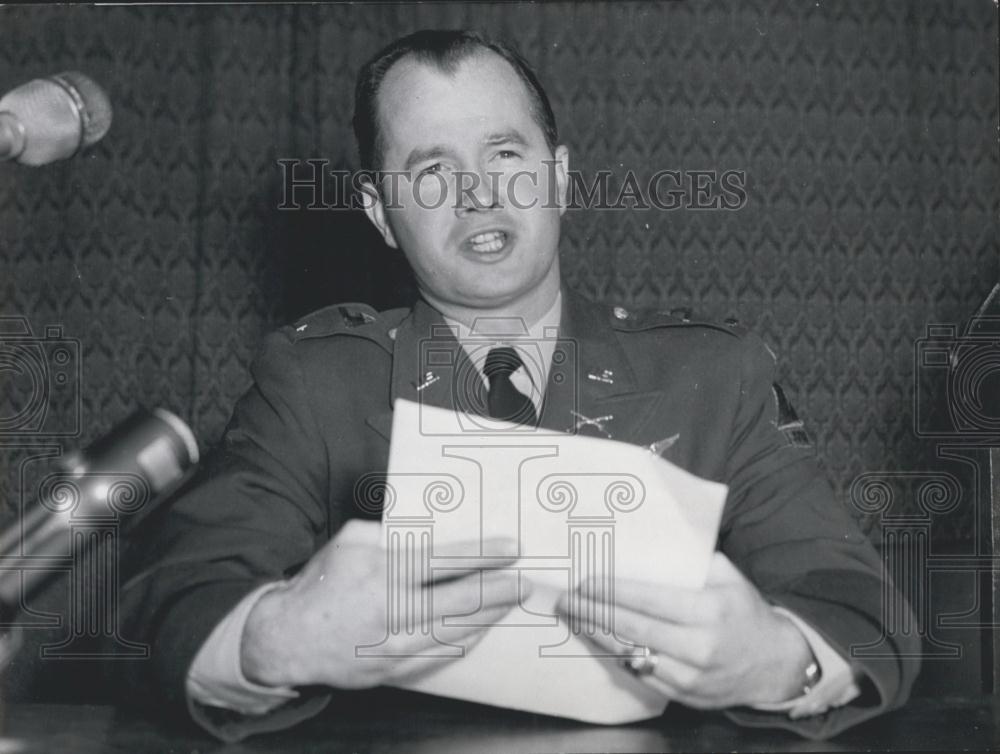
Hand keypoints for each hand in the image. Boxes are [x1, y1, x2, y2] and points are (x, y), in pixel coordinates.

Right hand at [241, 519, 524, 688]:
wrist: (290, 638)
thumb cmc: (322, 582)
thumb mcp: (352, 541)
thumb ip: (391, 534)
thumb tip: (430, 533)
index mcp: (385, 574)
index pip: (447, 562)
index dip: (484, 555)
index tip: (511, 548)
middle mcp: (396, 612)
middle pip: (463, 601)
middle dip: (499, 589)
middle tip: (524, 580)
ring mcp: (398, 646)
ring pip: (459, 631)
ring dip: (490, 615)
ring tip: (511, 601)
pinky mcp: (397, 669)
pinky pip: (443, 654)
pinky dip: (467, 639)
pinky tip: (482, 627)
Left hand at [557, 552, 813, 708]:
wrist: (774, 663)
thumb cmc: (743, 610)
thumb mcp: (727, 575)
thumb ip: (691, 559)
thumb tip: (645, 540)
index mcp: (710, 610)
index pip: (650, 599)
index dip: (613, 591)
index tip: (586, 581)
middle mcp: (700, 646)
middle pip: (634, 628)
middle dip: (594, 612)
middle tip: (566, 599)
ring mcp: (691, 676)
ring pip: (633, 655)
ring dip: (597, 636)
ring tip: (573, 617)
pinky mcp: (685, 696)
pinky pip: (641, 674)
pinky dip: (616, 655)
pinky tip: (598, 640)